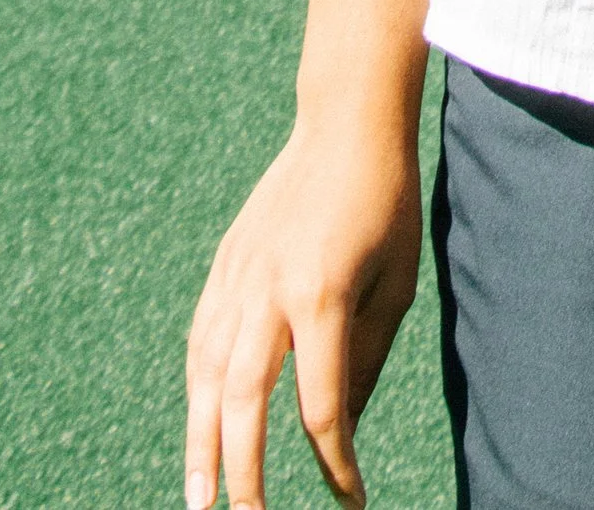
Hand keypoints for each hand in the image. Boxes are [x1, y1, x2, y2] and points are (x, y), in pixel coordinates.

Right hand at [184, 118, 423, 508]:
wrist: (345, 123)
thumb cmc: (385, 205)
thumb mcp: (395, 285)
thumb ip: (364, 361)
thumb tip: (338, 432)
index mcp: (322, 297)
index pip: (319, 406)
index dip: (334, 462)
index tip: (351, 499)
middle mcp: (269, 291)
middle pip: (244, 401)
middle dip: (241, 470)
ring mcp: (238, 276)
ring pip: (206, 375)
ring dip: (199, 440)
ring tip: (198, 497)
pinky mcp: (225, 264)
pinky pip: (202, 339)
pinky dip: (198, 388)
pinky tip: (201, 422)